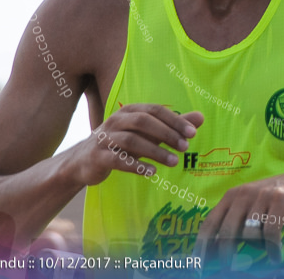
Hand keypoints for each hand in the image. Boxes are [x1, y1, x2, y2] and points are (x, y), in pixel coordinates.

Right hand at [72, 105, 203, 185]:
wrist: (82, 161)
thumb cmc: (120, 144)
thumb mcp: (146, 134)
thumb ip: (172, 126)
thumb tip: (200, 118)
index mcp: (129, 111)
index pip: (155, 110)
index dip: (174, 120)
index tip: (192, 133)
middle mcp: (116, 120)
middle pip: (143, 121)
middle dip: (166, 133)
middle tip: (185, 147)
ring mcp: (105, 138)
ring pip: (132, 140)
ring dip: (155, 151)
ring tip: (174, 162)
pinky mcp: (98, 156)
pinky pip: (118, 160)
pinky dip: (136, 165)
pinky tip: (152, 172)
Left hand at [193, 167, 283, 264]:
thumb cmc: (278, 200)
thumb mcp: (253, 207)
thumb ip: (237, 223)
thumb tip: (218, 251)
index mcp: (232, 196)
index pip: (210, 223)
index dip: (202, 246)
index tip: (198, 265)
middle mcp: (244, 193)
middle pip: (227, 231)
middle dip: (226, 254)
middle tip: (228, 269)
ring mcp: (262, 195)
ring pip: (249, 233)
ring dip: (257, 249)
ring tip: (267, 253)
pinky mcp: (281, 200)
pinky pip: (270, 233)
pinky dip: (272, 249)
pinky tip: (276, 256)